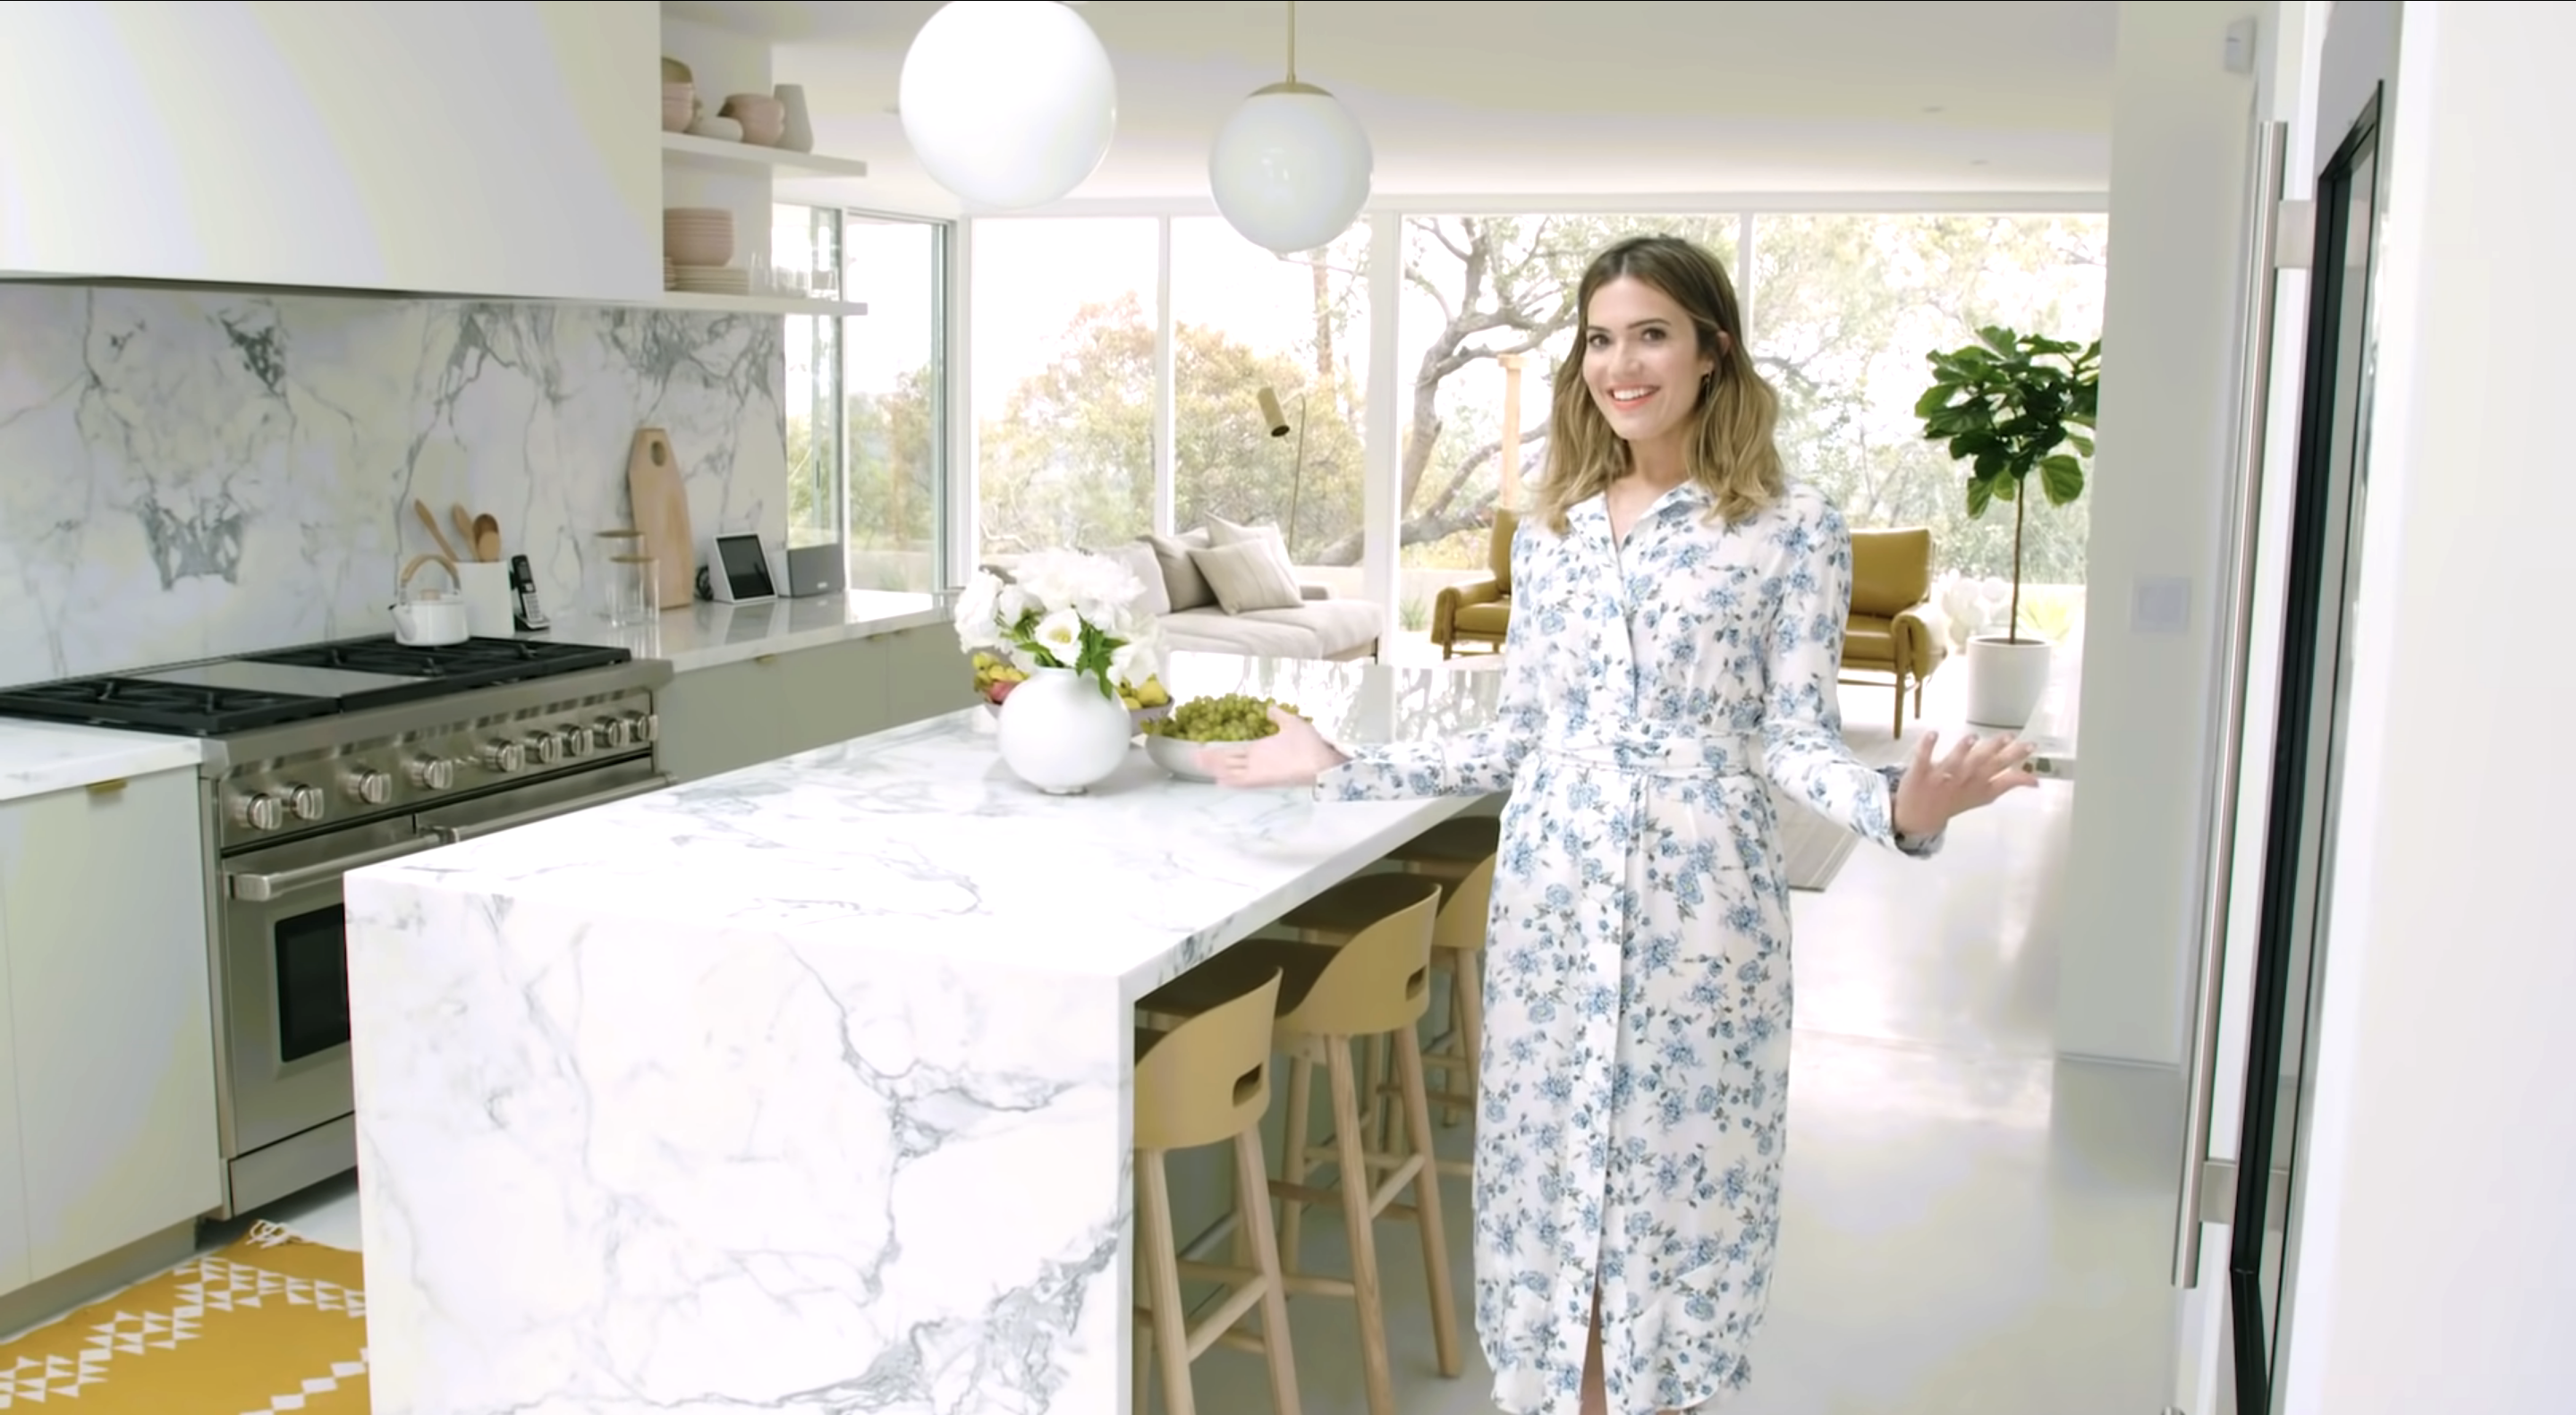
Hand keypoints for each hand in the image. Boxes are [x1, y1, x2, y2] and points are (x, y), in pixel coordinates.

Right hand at [1200, 706, 1349, 788]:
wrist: (1323, 759)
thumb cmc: (1310, 743)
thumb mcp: (1292, 724)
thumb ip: (1279, 717)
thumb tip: (1269, 708)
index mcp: (1262, 749)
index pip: (1236, 750)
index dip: (1221, 750)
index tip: (1206, 748)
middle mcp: (1257, 760)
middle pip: (1229, 760)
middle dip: (1212, 759)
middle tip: (1193, 757)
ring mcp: (1259, 770)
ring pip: (1231, 769)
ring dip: (1215, 767)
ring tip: (1197, 764)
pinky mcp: (1263, 778)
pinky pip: (1243, 780)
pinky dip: (1231, 780)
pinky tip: (1217, 780)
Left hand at [1892, 729, 2040, 839]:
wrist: (1918, 818)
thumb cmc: (1955, 799)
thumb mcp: (1983, 796)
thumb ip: (2007, 783)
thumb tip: (2035, 779)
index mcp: (1980, 788)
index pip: (2003, 778)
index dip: (2018, 767)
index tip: (2032, 749)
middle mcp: (1963, 783)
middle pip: (1981, 766)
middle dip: (1996, 752)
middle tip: (2011, 737)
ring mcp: (1940, 779)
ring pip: (1954, 764)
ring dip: (1963, 751)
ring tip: (1973, 737)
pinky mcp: (1919, 774)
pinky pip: (1922, 760)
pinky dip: (1927, 747)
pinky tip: (1933, 733)